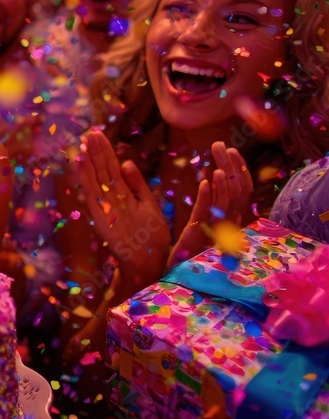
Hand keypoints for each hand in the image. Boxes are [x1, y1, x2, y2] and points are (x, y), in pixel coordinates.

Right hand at [77, 132, 168, 279]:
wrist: (147, 263)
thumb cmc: (150, 237)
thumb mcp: (148, 205)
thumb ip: (138, 185)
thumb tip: (126, 162)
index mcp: (123, 194)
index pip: (112, 168)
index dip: (105, 151)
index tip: (98, 134)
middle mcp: (111, 198)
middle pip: (102, 169)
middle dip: (96, 151)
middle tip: (89, 132)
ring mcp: (105, 206)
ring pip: (95, 178)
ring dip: (88, 160)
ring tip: (82, 142)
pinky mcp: (100, 216)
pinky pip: (91, 192)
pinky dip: (83, 177)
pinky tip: (79, 163)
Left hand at [169, 143, 253, 265]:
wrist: (176, 273)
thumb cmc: (190, 246)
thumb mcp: (204, 219)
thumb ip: (211, 199)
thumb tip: (212, 173)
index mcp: (230, 219)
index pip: (242, 190)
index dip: (240, 169)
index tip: (232, 150)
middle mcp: (228, 225)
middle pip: (236, 191)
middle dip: (230, 166)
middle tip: (220, 145)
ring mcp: (214, 232)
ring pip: (225, 202)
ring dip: (222, 179)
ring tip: (217, 161)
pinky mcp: (197, 237)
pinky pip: (206, 215)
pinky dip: (207, 197)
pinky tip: (205, 182)